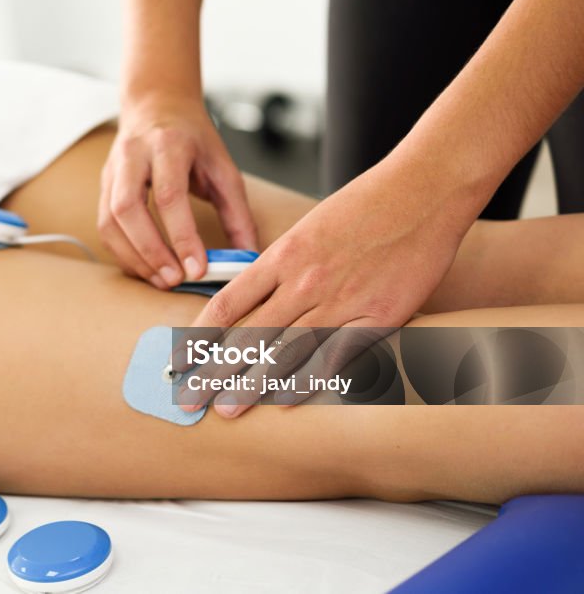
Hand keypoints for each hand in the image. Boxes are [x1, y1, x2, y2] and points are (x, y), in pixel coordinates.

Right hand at [99, 93, 258, 288]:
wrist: (157, 105)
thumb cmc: (193, 138)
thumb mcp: (223, 168)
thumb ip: (237, 213)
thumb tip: (248, 256)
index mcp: (168, 145)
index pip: (169, 196)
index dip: (182, 236)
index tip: (197, 269)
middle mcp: (133, 155)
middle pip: (128, 208)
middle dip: (150, 251)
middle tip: (174, 280)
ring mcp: (112, 170)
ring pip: (109, 220)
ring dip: (133, 257)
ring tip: (162, 280)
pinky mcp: (103, 185)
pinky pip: (105, 226)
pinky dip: (123, 252)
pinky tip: (145, 267)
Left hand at [191, 156, 472, 414]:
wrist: (423, 190)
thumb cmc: (364, 205)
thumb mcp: (306, 228)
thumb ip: (279, 267)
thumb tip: (249, 298)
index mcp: (281, 257)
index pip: (225, 306)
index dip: (197, 338)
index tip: (177, 361)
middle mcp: (303, 282)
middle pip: (248, 336)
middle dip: (213, 372)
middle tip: (188, 399)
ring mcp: (341, 301)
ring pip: (286, 352)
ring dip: (252, 385)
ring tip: (227, 410)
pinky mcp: (379, 316)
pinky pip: (338, 356)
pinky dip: (311, 381)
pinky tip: (287, 401)